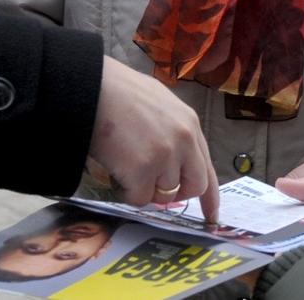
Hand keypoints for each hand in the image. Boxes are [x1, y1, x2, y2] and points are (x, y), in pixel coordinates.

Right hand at [89, 56, 220, 221]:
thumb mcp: (157, 103)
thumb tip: (172, 164)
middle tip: (152, 186)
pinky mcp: (143, 170)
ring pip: (163, 195)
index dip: (210, 195)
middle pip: (194, 186)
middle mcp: (184, 140)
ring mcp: (165, 156)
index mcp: (189, 123)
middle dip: (175, 194)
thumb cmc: (116, 92)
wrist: (91, 87)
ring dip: (143, 187)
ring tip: (124, 162)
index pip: (207, 166)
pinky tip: (115, 170)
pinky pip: (139, 198)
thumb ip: (171, 131)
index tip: (212, 216)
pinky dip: (125, 192)